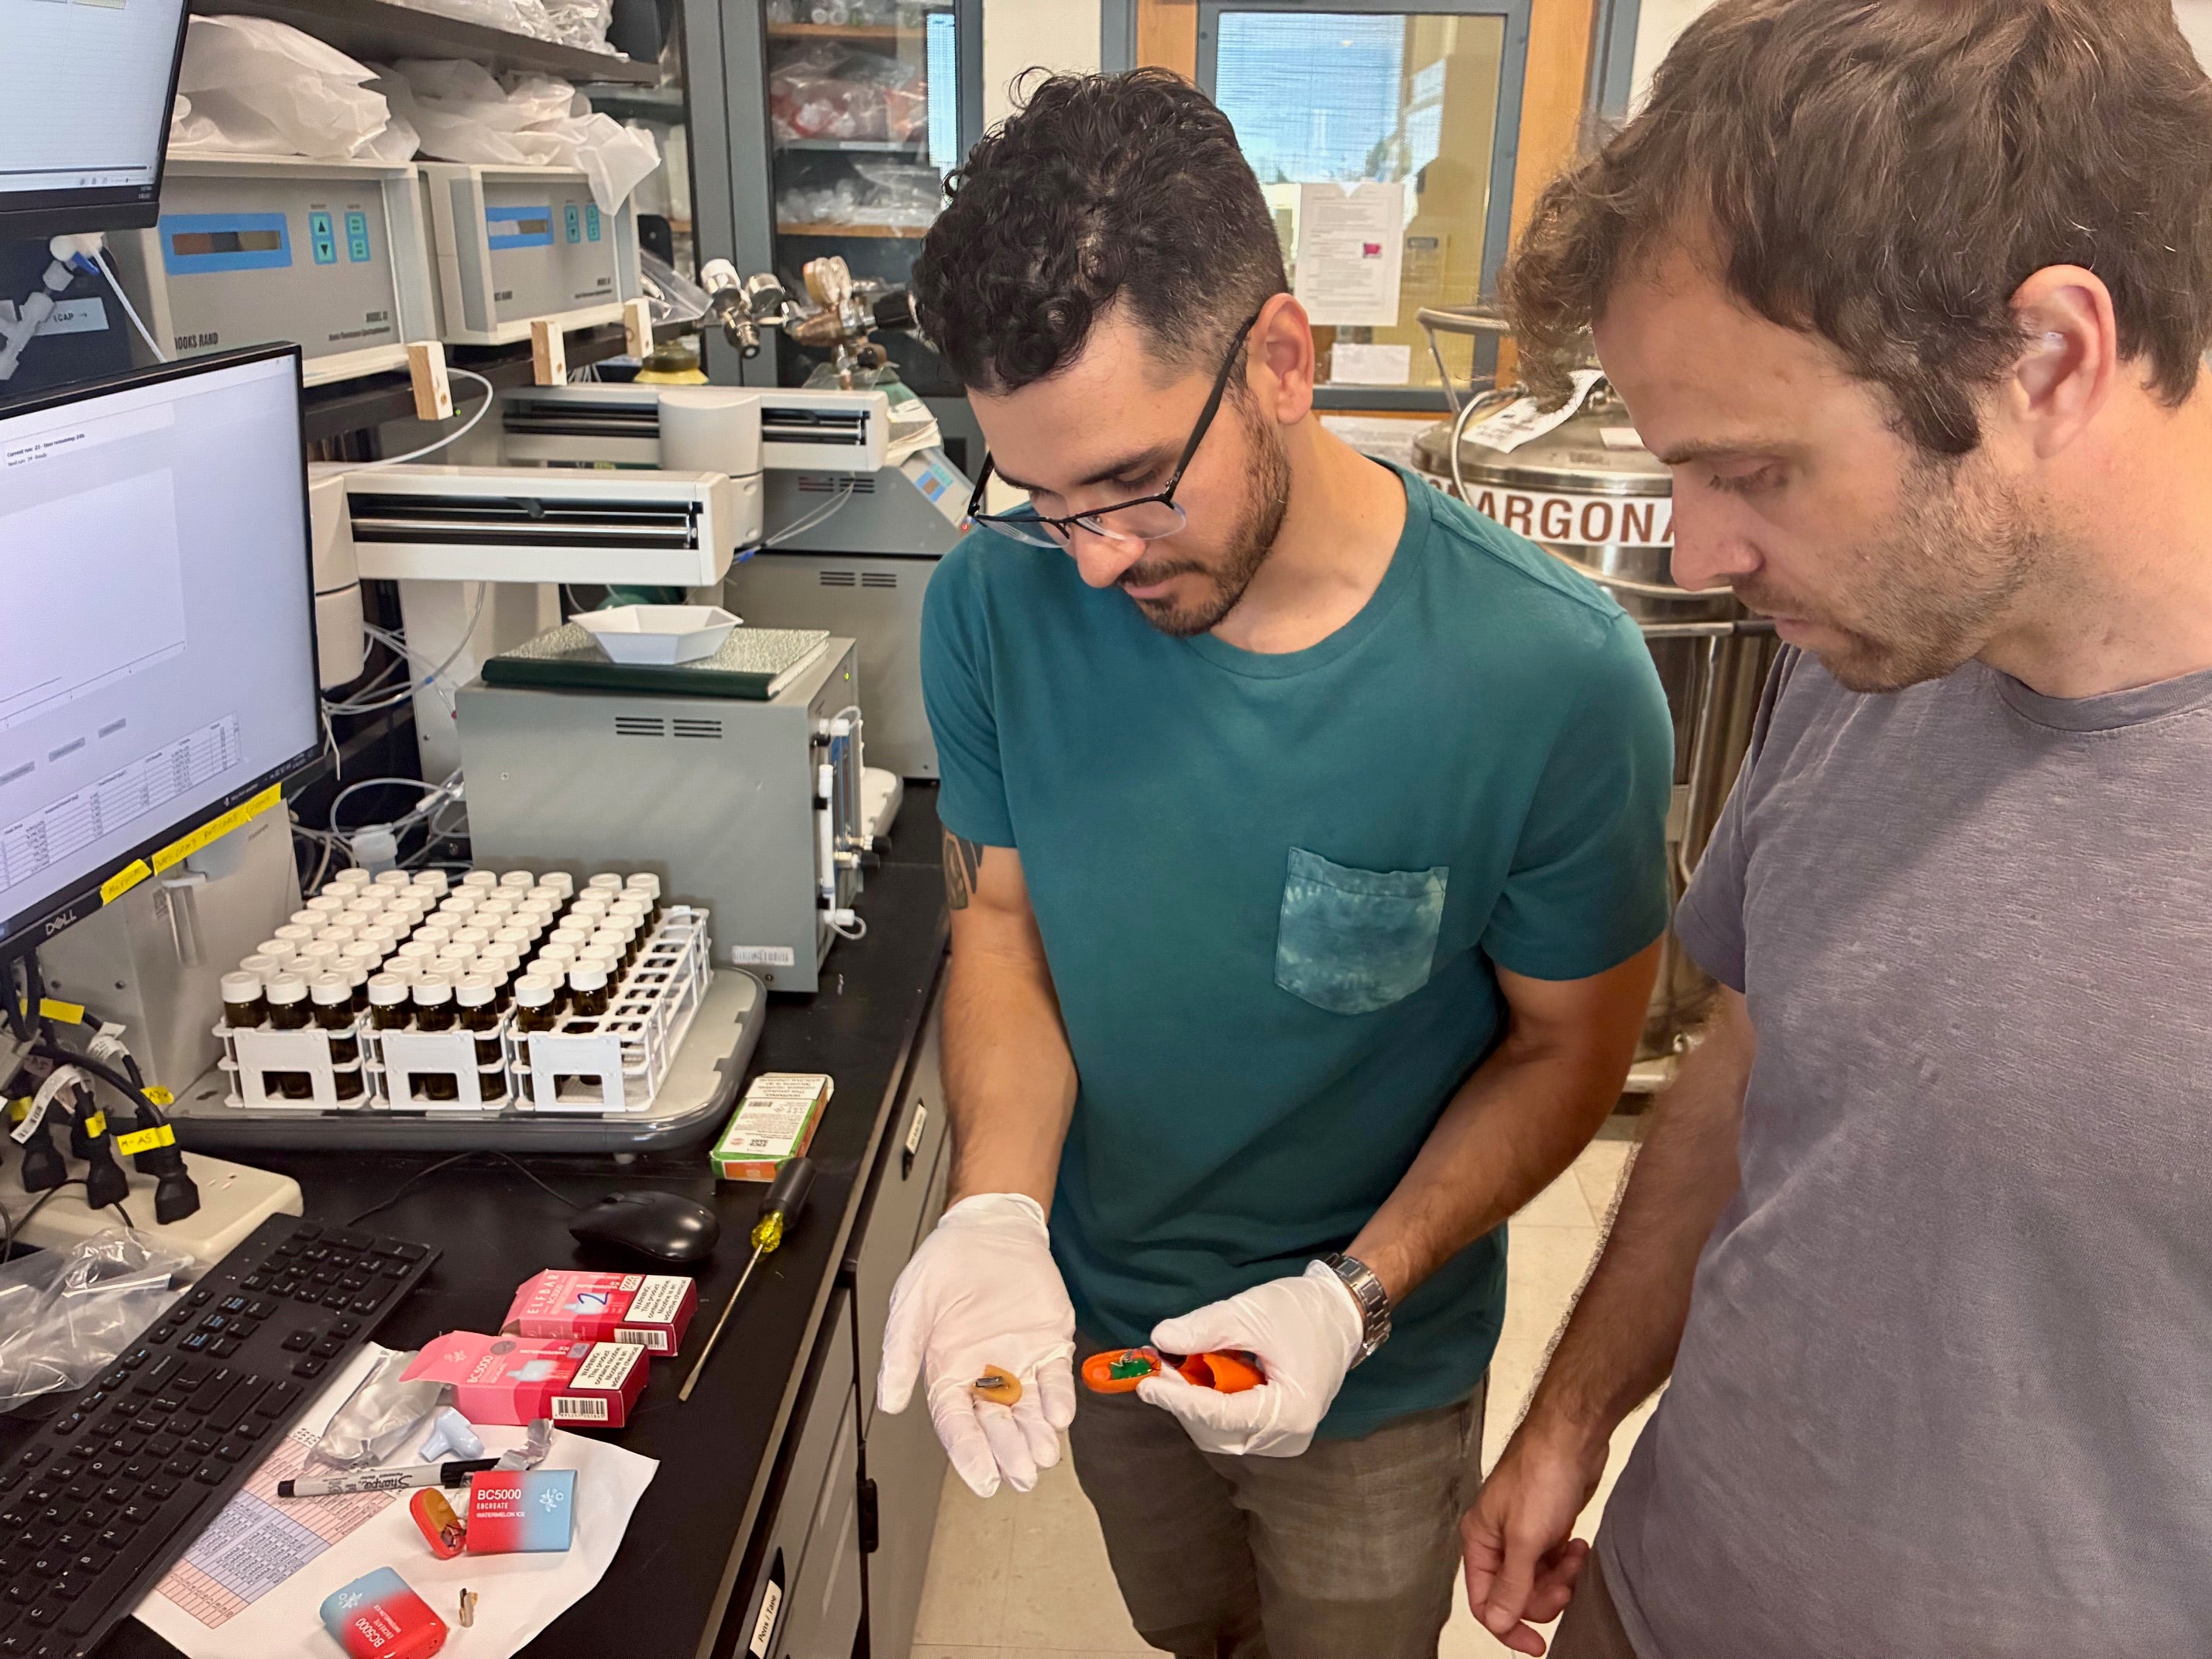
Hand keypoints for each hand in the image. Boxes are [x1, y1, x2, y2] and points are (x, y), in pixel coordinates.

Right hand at [879, 1193, 1076, 1496]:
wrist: (989, 1228)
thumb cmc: (944, 1265)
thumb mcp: (912, 1304)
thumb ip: (900, 1353)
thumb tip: (889, 1402)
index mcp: (948, 1373)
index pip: (957, 1424)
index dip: (969, 1454)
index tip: (982, 1480)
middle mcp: (985, 1376)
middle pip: (997, 1425)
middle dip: (1008, 1452)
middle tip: (1021, 1475)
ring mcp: (1020, 1362)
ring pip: (1030, 1410)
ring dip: (1038, 1435)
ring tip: (1043, 1454)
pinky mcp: (1050, 1343)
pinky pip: (1056, 1378)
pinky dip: (1060, 1397)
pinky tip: (1060, 1414)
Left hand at [1135, 1261, 1362, 1457]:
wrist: (1341, 1316)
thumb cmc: (1303, 1311)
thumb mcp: (1251, 1312)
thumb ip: (1204, 1329)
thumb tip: (1159, 1341)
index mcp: (1292, 1411)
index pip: (1221, 1415)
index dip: (1179, 1399)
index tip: (1145, 1383)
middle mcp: (1287, 1437)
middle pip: (1216, 1431)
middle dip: (1182, 1399)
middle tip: (1155, 1367)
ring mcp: (1282, 1439)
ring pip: (1219, 1433)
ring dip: (1192, 1403)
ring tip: (1174, 1368)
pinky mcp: (1275, 1432)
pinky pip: (1230, 1427)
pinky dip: (1208, 1405)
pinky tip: (1198, 1377)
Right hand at [1460, 1410, 1608, 1654]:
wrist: (1573, 1436)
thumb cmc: (1540, 1476)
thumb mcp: (1525, 1539)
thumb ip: (1511, 1585)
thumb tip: (1496, 1622)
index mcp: (1479, 1540)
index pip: (1484, 1600)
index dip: (1509, 1626)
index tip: (1538, 1645)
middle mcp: (1497, 1539)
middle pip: (1515, 1593)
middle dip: (1543, 1596)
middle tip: (1565, 1586)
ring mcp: (1523, 1532)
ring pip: (1538, 1579)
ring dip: (1560, 1577)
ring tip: (1575, 1555)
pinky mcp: (1547, 1524)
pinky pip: (1554, 1561)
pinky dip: (1568, 1561)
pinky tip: (1579, 1544)